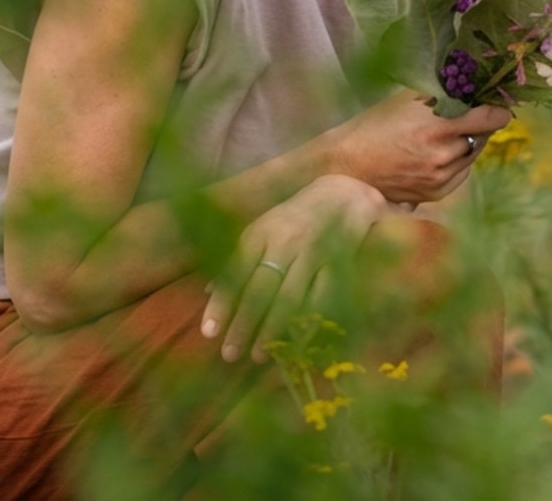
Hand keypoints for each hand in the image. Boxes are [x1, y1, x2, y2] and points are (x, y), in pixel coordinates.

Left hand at [200, 174, 396, 362]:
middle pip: (260, 289)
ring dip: (272, 329)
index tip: (209, 333)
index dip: (222, 303)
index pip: (235, 272)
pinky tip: (296, 341)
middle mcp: (285, 241)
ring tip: (257, 356)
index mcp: (261, 232)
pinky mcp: (339, 263)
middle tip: (229, 355)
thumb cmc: (293, 217)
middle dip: (243, 324)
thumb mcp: (262, 228)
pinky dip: (307, 322)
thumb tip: (209, 290)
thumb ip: (237, 257)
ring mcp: (314, 252)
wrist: (343, 195)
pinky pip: (322, 298)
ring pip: (290, 298)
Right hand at [321, 88, 512, 205]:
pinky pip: (462, 174)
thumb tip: (471, 86)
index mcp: (437, 126)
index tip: (497, 103)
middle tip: (468, 114)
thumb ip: (442, 95)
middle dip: (479, 124)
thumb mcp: (408, 101)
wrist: (347, 164)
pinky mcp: (436, 193)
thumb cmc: (375, 125)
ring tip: (448, 134)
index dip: (497, 109)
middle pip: (483, 136)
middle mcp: (443, 155)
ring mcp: (441, 177)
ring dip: (469, 143)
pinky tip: (441, 153)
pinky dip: (458, 162)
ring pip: (473, 155)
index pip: (490, 118)